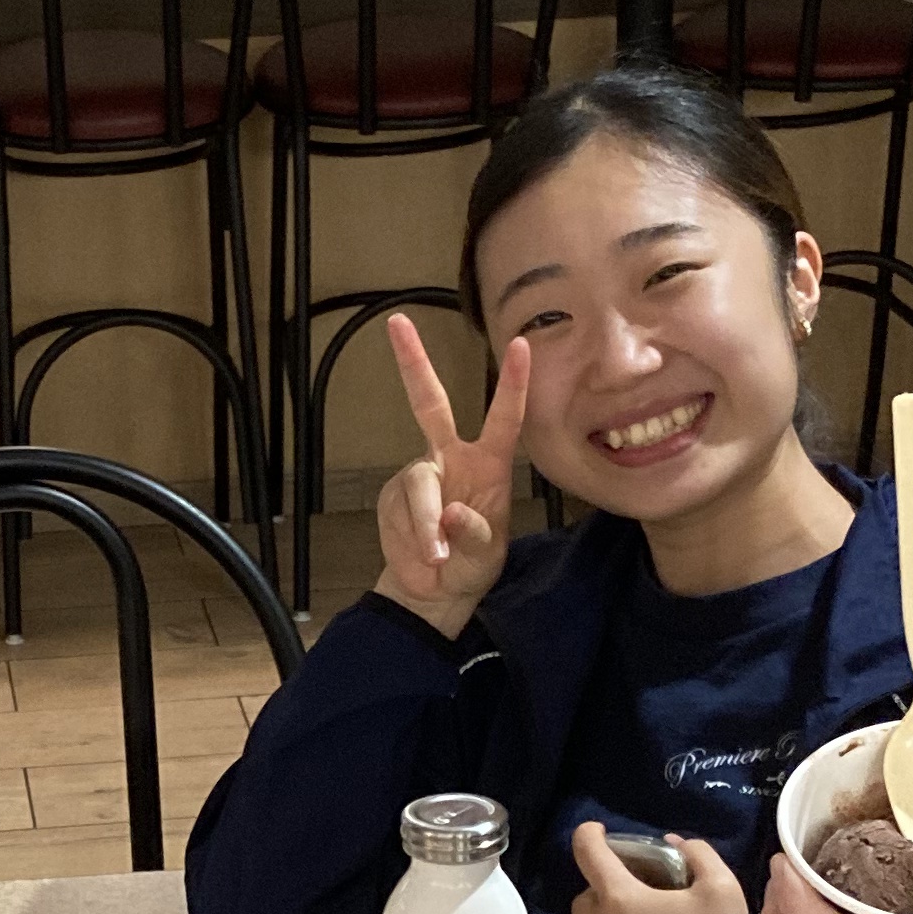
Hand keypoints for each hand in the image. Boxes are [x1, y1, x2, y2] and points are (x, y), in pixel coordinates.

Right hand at [374, 317, 530, 638]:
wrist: (434, 591)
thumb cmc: (471, 565)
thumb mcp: (486, 556)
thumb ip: (474, 535)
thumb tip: (451, 513)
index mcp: (488, 464)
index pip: (503, 418)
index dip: (512, 383)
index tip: (520, 345)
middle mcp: (450, 458)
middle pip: (429, 403)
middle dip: (413, 364)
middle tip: (397, 322)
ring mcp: (419, 474)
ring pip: (418, 487)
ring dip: (424, 526)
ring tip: (435, 558)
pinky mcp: (392, 496)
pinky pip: (399, 514)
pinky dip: (411, 539)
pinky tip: (419, 555)